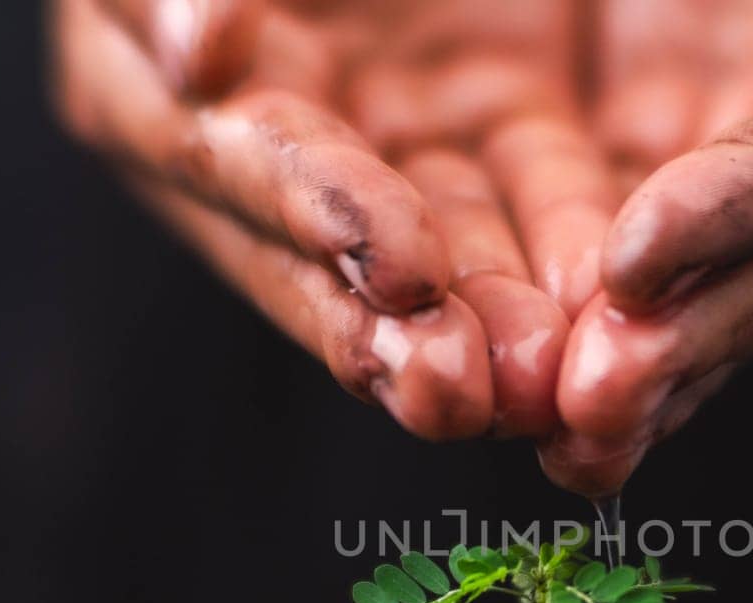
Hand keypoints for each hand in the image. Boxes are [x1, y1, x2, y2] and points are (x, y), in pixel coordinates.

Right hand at [51, 0, 621, 439]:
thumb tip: (197, 57)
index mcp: (147, 76)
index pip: (238, 154)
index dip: (317, 213)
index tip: (396, 267)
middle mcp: (261, 141)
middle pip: (332, 255)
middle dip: (404, 331)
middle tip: (467, 394)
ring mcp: (373, 146)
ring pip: (436, 256)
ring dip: (492, 325)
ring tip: (546, 386)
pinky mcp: (473, 120)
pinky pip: (520, 202)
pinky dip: (559, 263)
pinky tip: (605, 319)